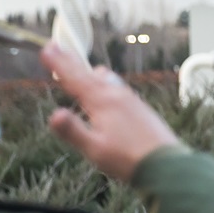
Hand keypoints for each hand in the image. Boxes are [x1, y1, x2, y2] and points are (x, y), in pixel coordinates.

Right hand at [40, 42, 179, 182]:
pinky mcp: (140, 107)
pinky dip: (105, 82)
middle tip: (57, 47)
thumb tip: (53, 115)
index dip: (58, 64)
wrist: (167, 164)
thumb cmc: (128, 159)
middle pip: (88, 74)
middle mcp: (117, 95)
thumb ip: (73, 132)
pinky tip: (108, 89)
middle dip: (71, 62)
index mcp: (102, 102)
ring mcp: (131, 99)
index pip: (75, 78)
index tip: (46, 47)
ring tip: (80, 68)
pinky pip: (118, 88)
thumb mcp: (95, 149)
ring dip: (89, 72)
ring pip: (106, 79)